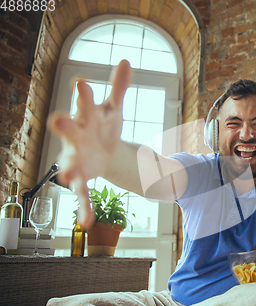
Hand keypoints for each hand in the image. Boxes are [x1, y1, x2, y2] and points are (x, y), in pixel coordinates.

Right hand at [48, 60, 132, 226]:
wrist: (101, 150)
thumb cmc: (103, 125)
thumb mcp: (112, 109)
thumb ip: (118, 88)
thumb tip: (126, 61)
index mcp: (86, 117)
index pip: (85, 103)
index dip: (83, 95)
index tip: (83, 82)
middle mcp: (77, 137)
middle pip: (70, 129)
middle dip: (64, 125)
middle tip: (57, 119)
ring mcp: (77, 158)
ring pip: (70, 164)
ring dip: (68, 170)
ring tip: (67, 177)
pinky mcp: (83, 177)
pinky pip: (82, 193)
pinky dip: (84, 206)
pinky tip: (87, 221)